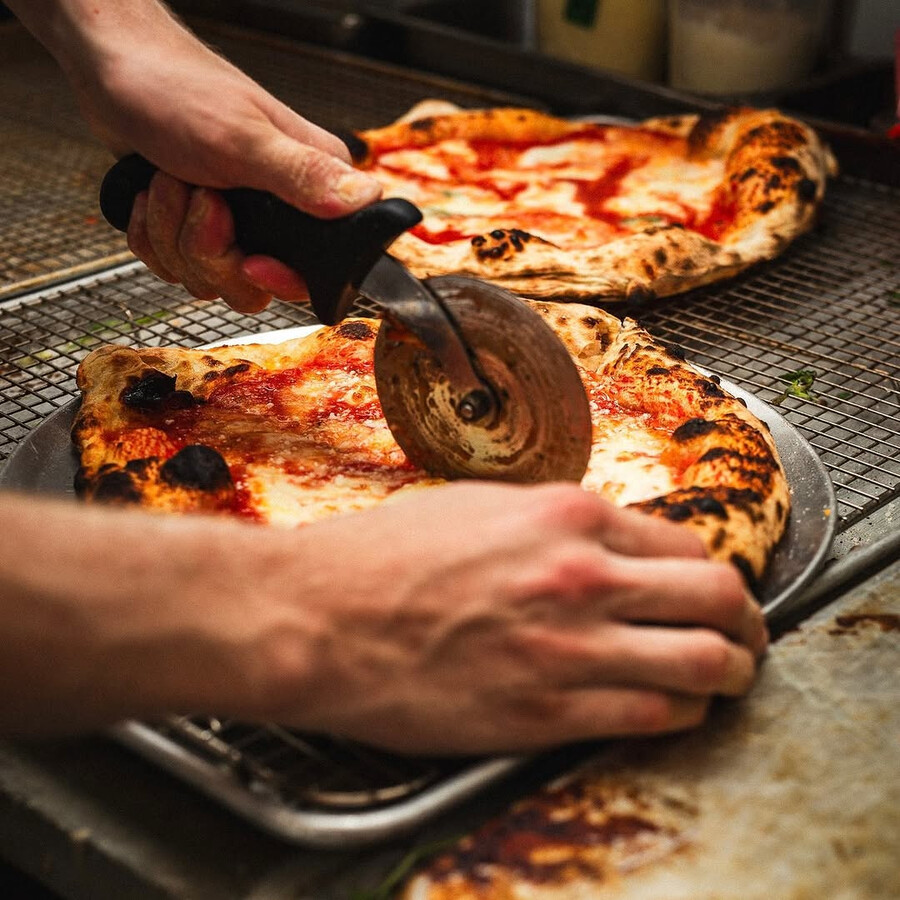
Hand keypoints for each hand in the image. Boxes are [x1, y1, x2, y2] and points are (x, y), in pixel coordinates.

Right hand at [0, 484, 765, 747]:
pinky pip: (654, 715)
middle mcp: (583, 575)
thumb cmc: (382, 557)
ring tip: (726, 679)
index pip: (686, 544)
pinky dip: (681, 713)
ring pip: (706, 663)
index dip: (709, 574)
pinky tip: (671, 710)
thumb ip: (552, 524)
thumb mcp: (477, 507)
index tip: (708, 592)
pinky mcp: (546, 711)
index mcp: (567, 515)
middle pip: (718, 598)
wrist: (317, 615)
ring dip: (728, 673)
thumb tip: (599, 544)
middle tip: (745, 636)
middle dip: (745, 621)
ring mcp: (569, 645)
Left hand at [19, 0, 381, 311]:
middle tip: (200, 198)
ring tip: (170, 183)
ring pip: (212, 280)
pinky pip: (178, 270)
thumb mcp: (242, 138)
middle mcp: (281, 213)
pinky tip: (151, 197)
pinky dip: (153, 238)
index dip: (279, 277)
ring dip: (173, 237)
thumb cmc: (175, 88)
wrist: (112, 70)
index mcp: (312, 190)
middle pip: (255, 287)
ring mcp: (239, 227)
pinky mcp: (200, 232)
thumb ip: (303, 176)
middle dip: (210, 251)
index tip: (248, 258)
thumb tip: (365, 201)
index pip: (320, 270)